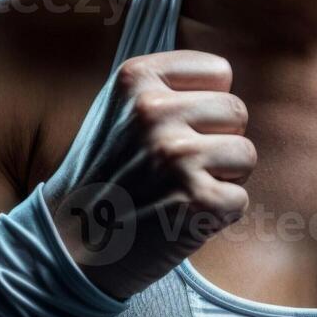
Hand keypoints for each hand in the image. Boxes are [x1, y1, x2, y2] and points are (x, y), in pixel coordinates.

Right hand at [49, 50, 254, 300]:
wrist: (71, 245)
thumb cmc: (107, 175)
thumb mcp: (119, 110)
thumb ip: (167, 86)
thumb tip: (227, 78)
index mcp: (136, 78)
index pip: (219, 72)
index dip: (205, 106)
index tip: (172, 131)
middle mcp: (154, 111)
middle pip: (236, 111)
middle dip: (216, 142)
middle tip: (173, 168)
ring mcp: (176, 156)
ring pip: (245, 154)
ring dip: (221, 178)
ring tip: (176, 190)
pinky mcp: (197, 200)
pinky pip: (239, 199)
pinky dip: (216, 216)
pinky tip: (178, 218)